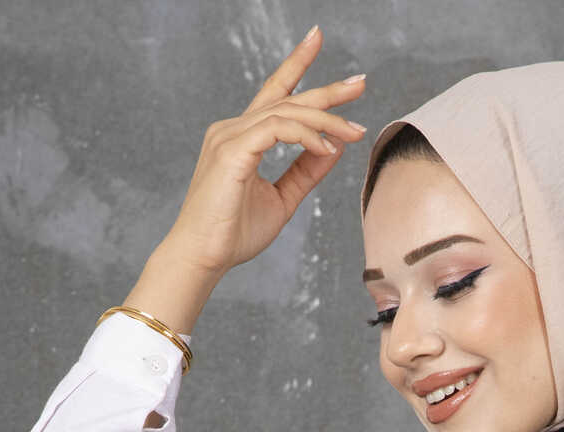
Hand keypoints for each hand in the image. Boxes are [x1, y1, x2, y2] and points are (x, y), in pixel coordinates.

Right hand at [160, 25, 368, 277]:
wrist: (203, 257)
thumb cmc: (234, 232)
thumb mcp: (282, 199)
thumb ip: (306, 171)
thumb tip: (334, 146)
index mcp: (242, 136)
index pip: (274, 93)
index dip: (296, 65)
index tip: (317, 40)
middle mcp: (233, 128)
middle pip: (286, 97)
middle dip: (326, 89)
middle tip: (360, 82)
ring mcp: (229, 136)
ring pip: (286, 112)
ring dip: (326, 120)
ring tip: (355, 130)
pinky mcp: (231, 151)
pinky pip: (276, 130)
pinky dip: (305, 135)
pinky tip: (327, 147)